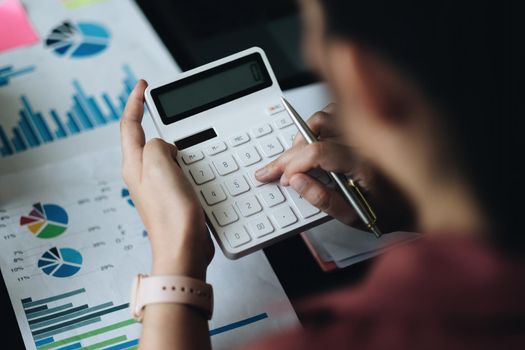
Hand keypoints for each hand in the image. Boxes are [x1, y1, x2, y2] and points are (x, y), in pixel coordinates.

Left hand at [120, 80, 213, 279]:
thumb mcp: (158, 166)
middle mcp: (142, 175)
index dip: (135, 102)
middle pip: (143, 138)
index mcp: (134, 165)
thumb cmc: (170, 213)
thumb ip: (156, 145)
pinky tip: (196, 162)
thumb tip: (164, 146)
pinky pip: (176, 169)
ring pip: (163, 153)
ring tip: (184, 133)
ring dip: (173, 141)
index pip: (130, 125)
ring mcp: (158, 186)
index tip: (143, 86)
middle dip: (151, 119)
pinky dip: (185, 160)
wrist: (184, 247)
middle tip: (162, 105)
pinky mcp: (173, 195)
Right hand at [256, 104, 414, 231]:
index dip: (292, 164)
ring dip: (305, 132)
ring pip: (328, 114)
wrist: (436, 200)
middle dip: (290, 150)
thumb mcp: (359, 218)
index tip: (282, 177)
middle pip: (317, 128)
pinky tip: (315, 138)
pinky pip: (340, 113)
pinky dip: (323, 123)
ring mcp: (373, 127)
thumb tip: (296, 182)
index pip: (317, 152)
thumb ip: (323, 200)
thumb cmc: (400, 211)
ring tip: (295, 154)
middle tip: (275, 167)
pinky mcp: (375, 122)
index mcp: (366, 163)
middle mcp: (370, 138)